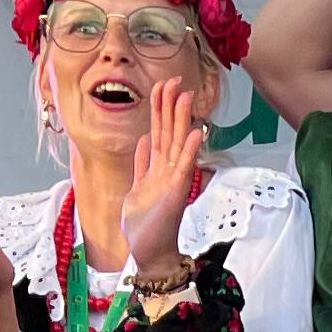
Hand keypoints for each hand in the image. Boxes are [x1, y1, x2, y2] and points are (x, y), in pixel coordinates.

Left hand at [123, 80, 209, 278]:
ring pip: (176, 143)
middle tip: (174, 80)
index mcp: (156, 168)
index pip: (158, 131)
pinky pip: (184, 167)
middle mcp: (167, 171)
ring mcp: (173, 181)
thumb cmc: (143, 225)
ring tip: (185, 95)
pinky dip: (190, 150)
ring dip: (181, 119)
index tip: (162, 86)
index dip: (159, 109)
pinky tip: (196, 132)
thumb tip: (143, 140)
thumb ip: (141, 164)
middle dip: (170, 105)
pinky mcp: (176, 193)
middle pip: (169, 132)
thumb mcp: (135, 187)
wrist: (149, 252)